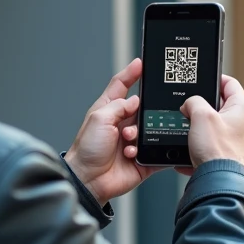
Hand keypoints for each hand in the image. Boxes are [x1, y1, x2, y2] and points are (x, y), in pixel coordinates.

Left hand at [65, 59, 155, 204]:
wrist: (89, 180)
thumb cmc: (86, 151)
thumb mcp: (99, 119)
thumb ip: (119, 105)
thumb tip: (136, 100)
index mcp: (109, 110)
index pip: (122, 85)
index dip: (132, 73)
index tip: (142, 62)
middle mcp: (122, 124)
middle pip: (141, 107)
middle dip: (142, 111)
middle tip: (134, 119)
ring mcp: (133, 141)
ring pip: (151, 128)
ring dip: (140, 134)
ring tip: (127, 142)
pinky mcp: (142, 158)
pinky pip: (157, 151)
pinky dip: (148, 152)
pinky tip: (133, 155)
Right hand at [181, 75, 243, 170]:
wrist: (219, 181)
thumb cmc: (217, 150)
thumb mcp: (200, 116)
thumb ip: (194, 102)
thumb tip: (189, 104)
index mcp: (242, 108)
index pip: (230, 84)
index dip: (216, 79)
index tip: (204, 79)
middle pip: (222, 106)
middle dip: (204, 108)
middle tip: (191, 110)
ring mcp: (238, 140)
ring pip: (215, 127)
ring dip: (200, 129)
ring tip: (190, 134)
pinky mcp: (230, 155)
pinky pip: (212, 146)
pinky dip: (200, 147)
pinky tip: (190, 152)